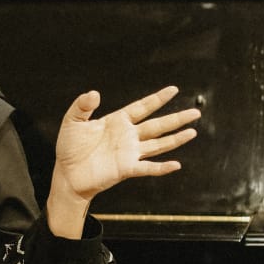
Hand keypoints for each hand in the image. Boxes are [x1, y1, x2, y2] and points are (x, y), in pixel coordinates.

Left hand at [48, 86, 200, 230]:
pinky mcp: (126, 169)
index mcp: (117, 121)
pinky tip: (176, 164)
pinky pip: (147, 167)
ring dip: (175, 139)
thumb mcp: (72, 122)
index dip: (157, 99)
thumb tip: (94, 93)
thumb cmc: (70, 148)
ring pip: (158, 144)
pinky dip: (161, 167)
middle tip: (195, 112)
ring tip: (193, 132)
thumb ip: (82, 107)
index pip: (142, 107)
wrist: (67, 174)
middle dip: (176, 118)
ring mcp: (129, 153)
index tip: (173, 89)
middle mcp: (128, 136)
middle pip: (157, 125)